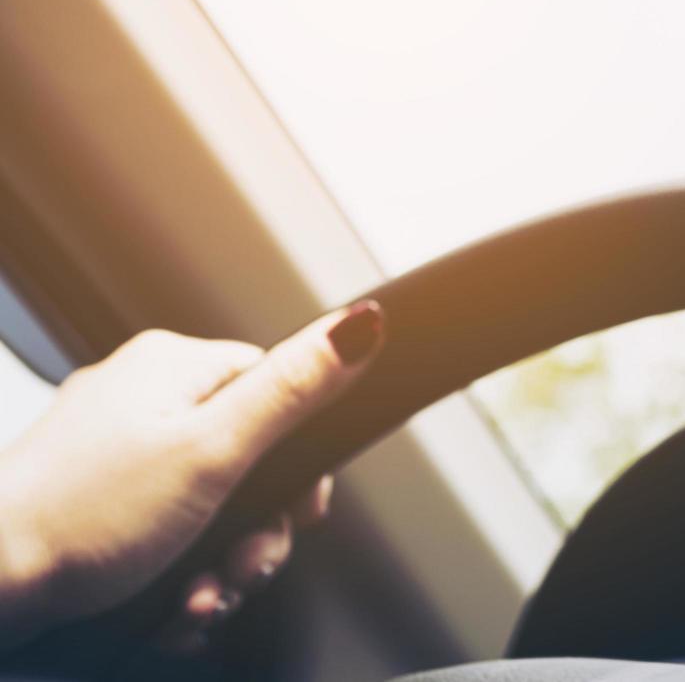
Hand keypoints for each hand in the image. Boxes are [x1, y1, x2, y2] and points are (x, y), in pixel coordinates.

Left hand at [0, 301, 383, 650]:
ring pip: (210, 507)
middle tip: (241, 568)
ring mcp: (114, 451)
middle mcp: (143, 398)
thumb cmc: (78, 520)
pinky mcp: (94, 502)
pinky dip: (176, 575)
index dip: (298, 463)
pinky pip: (166, 531)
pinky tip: (167, 605)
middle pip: (250, 461)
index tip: (295, 510)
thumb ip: (293, 390)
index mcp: (174, 367)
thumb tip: (359, 325)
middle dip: (255, 532)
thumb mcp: (211, 452)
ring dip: (217, 566)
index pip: (278, 391)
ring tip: (196, 601)